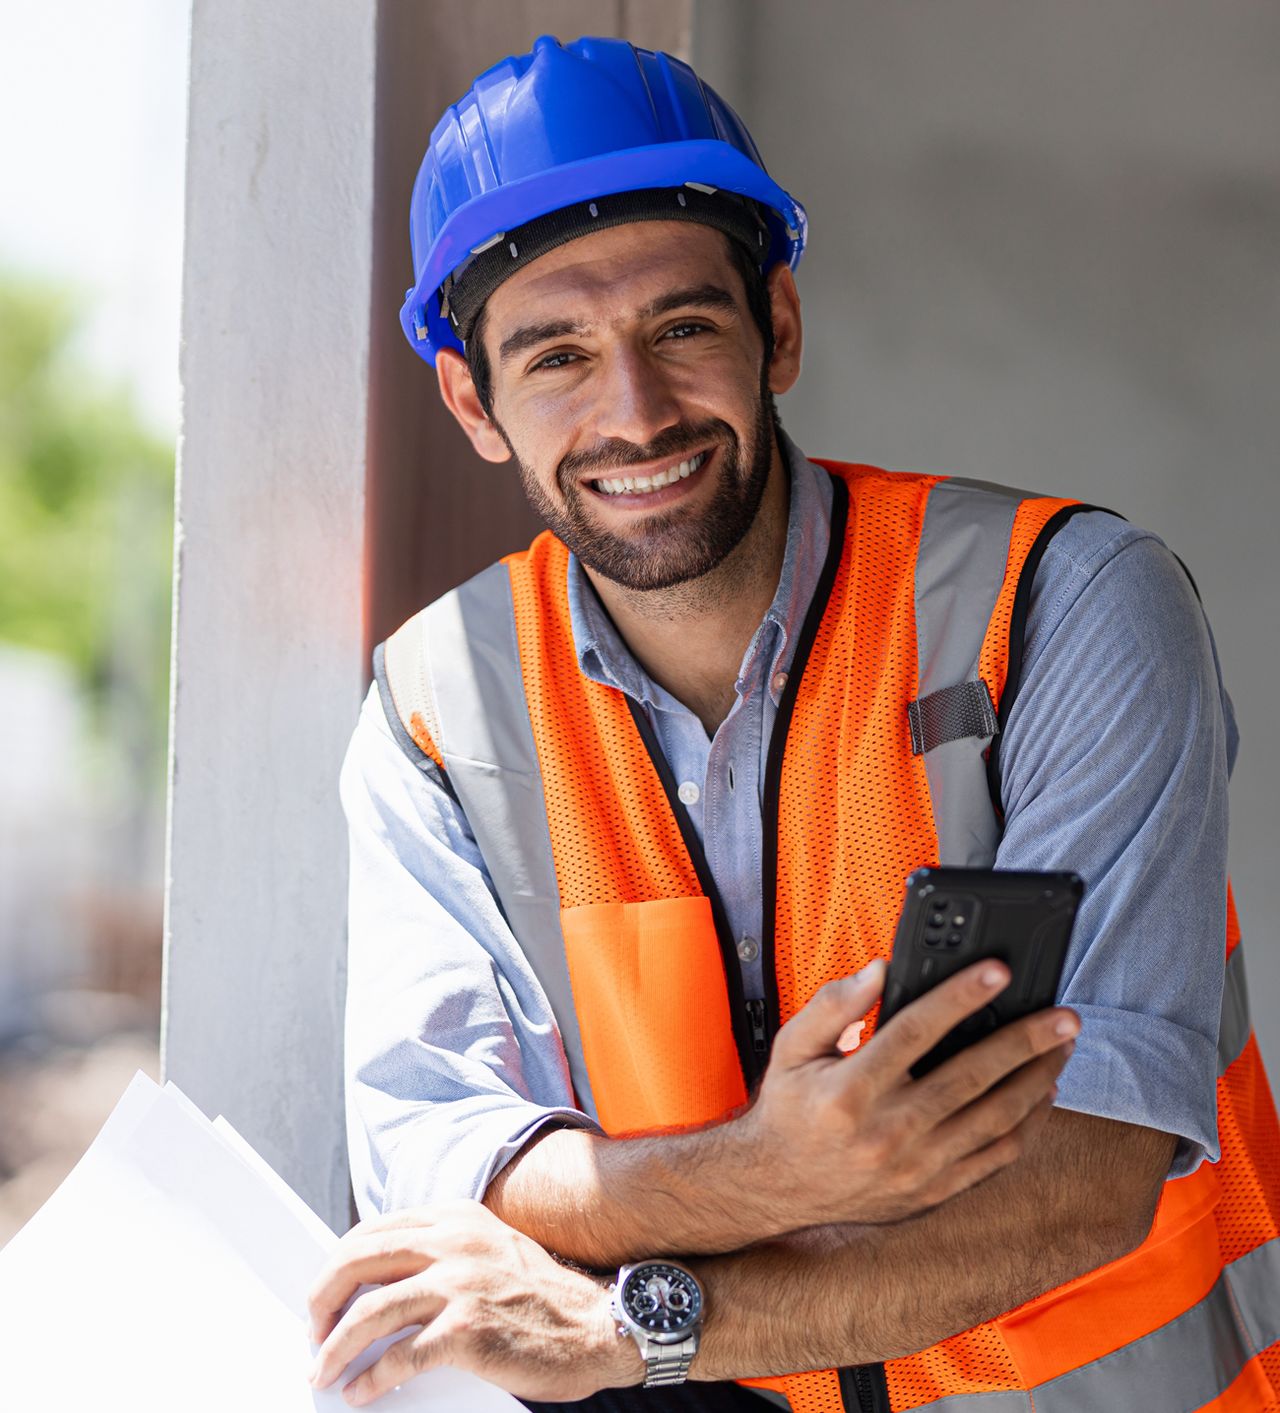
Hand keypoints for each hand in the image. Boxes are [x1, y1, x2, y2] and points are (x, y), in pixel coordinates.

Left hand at [306, 1199, 641, 1405]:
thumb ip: (445, 1251)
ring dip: (335, 1347)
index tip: (326, 1295)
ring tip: (322, 1370)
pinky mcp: (467, 1330)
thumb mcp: (491, 1249)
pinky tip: (361, 1390)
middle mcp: (454, 1242)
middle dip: (323, 1297)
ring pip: (370, 1311)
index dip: (338, 1263)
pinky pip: (399, 1356)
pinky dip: (370, 1377)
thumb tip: (386, 1279)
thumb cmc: (544, 1297)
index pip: (374, 1229)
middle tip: (313, 1330)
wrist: (597, 1326)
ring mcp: (460, 1284)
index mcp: (456, 1218)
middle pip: (359, 1259)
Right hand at [736, 959, 1076, 1226]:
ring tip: (1061, 1047)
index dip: (960, 997)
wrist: (777, 1188)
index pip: (916, 1032)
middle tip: (1064, 1015)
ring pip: (995, 1119)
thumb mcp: (792, 1048)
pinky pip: (996, 1157)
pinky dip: (1027, 1125)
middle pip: (972, 1076)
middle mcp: (887, 1131)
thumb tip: (881, 970)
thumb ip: (833, 1005)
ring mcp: (916, 1167)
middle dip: (1025, 1040)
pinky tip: (1040, 1093)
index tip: (999, 971)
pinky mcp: (934, 1191)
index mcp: (850, 1090)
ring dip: (1036, 1078)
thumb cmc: (789, 1109)